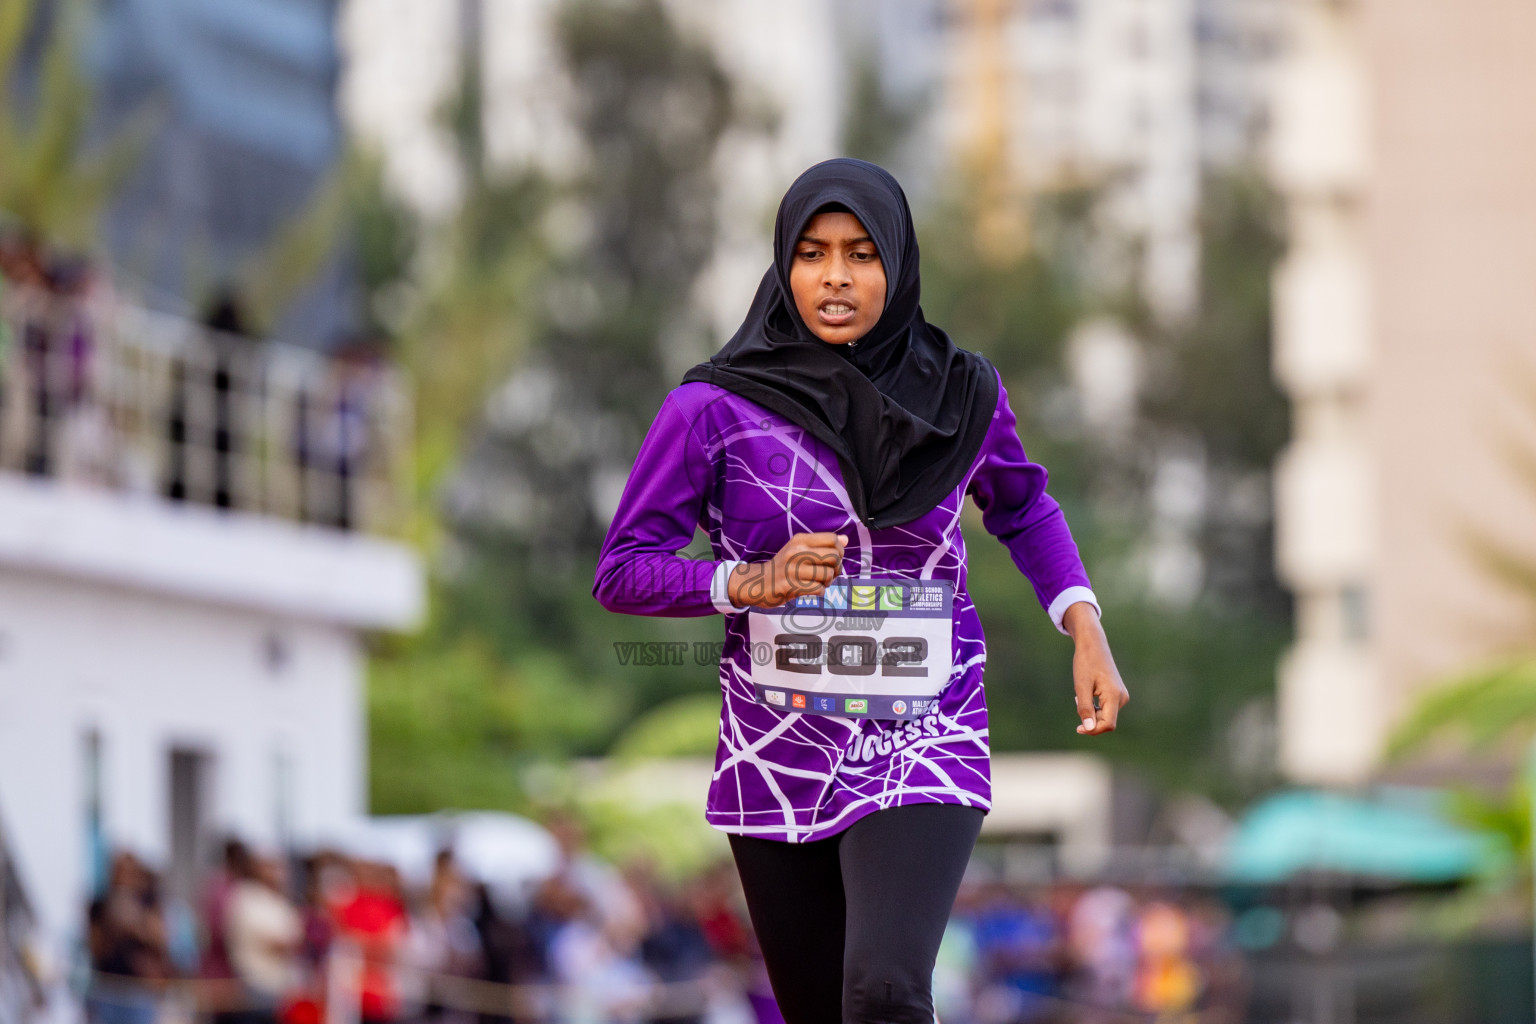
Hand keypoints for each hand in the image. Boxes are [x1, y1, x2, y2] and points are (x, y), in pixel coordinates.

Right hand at [727, 532, 846, 608]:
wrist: (757, 582)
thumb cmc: (782, 567)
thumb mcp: (798, 549)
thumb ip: (821, 544)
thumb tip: (845, 540)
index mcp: (800, 540)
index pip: (832, 539)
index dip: (839, 551)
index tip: (832, 559)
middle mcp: (796, 551)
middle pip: (834, 556)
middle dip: (837, 568)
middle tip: (828, 573)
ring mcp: (793, 569)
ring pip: (828, 574)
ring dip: (828, 582)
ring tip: (819, 582)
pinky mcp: (790, 586)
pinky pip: (818, 589)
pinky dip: (819, 591)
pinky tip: (811, 589)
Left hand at [1063, 602, 1128, 735]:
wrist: (1093, 644)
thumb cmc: (1086, 663)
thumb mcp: (1081, 686)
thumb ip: (1085, 708)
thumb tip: (1089, 728)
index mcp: (1114, 696)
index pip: (1108, 724)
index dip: (1093, 730)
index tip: (1077, 728)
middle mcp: (1122, 697)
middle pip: (1106, 721)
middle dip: (1090, 719)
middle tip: (1077, 700)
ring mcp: (1121, 695)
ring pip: (1105, 715)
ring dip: (1091, 712)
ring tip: (1081, 695)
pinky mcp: (1117, 693)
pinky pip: (1106, 708)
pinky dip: (1094, 706)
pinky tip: (1086, 694)